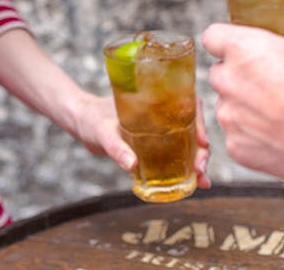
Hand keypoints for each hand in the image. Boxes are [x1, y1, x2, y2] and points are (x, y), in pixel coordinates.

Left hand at [71, 92, 211, 189]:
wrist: (81, 123)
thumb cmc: (91, 119)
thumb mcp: (102, 132)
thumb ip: (116, 147)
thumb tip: (133, 165)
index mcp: (156, 100)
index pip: (189, 104)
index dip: (201, 122)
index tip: (203, 141)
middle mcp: (163, 113)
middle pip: (193, 127)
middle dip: (202, 149)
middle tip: (201, 169)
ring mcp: (160, 129)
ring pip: (188, 142)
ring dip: (197, 161)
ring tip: (202, 182)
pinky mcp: (153, 144)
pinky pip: (174, 154)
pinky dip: (185, 168)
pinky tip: (193, 183)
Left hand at [203, 22, 283, 183]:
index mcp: (244, 49)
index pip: (213, 36)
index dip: (225, 43)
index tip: (236, 50)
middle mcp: (228, 80)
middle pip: (220, 74)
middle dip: (241, 80)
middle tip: (270, 87)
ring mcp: (229, 115)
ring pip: (228, 108)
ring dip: (247, 111)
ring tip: (280, 116)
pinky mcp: (235, 146)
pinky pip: (239, 139)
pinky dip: (254, 140)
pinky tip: (280, 138)